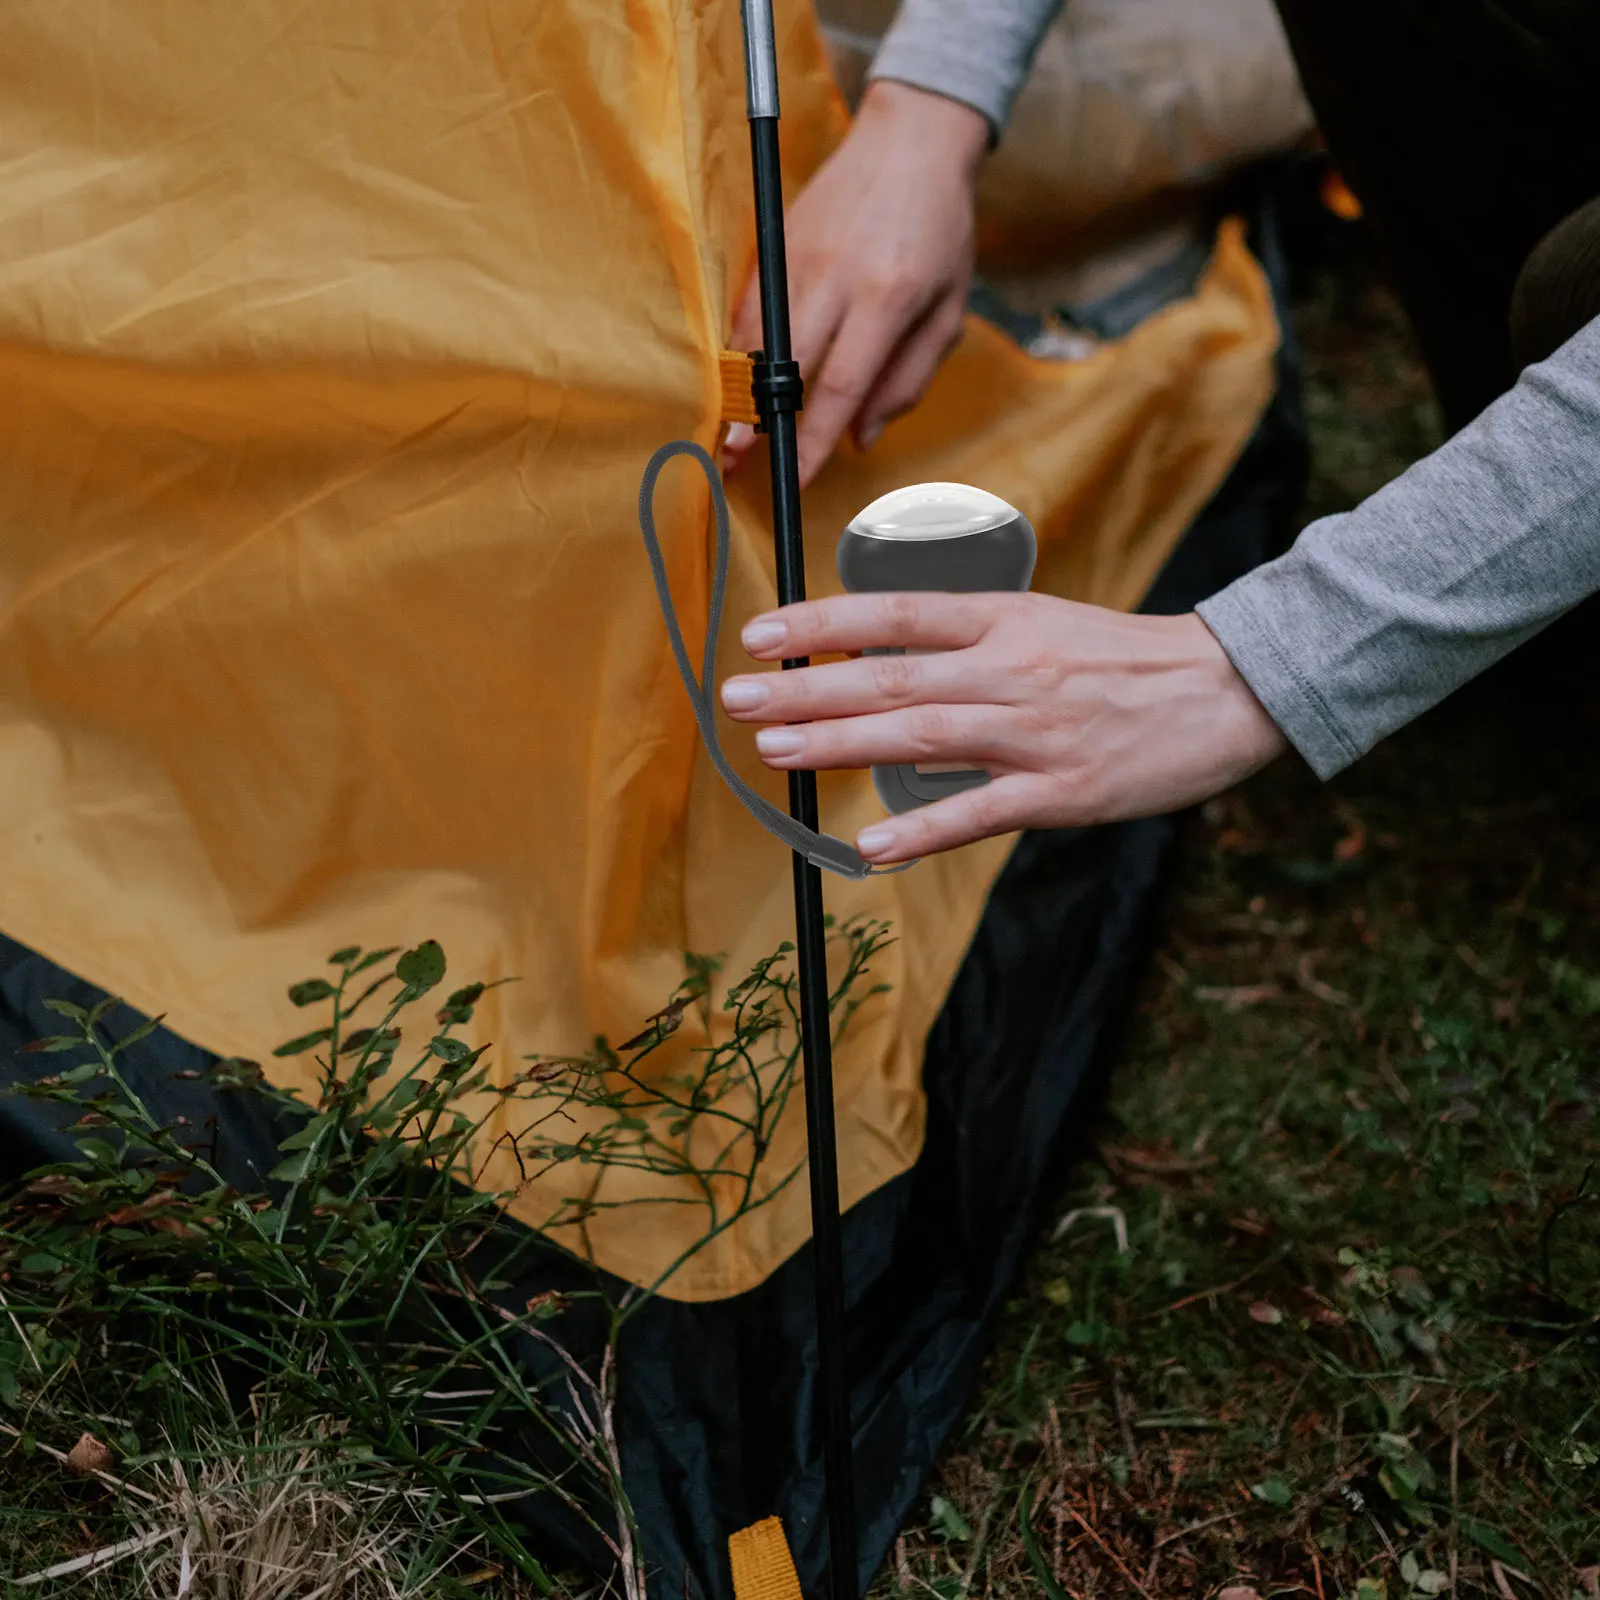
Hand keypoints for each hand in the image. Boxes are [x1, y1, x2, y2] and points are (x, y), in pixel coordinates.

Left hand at [718, 592, 1287, 862]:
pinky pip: (981, 813)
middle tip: (737, 698)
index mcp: (1005, 620)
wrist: (1228, 689)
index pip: (896, 613)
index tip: (760, 632)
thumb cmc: (1125, 659)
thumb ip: (968, 639)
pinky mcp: (1062, 791)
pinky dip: (924, 830)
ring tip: (775, 752)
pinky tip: (870, 846)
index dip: (823, 621)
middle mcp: (1010, 669)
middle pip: (891, 677)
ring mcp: (1034, 732)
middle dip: (807, 688)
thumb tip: (882, 656)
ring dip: (843, 744)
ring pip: (921, 735)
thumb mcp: (1043, 623)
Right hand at [723, 81, 988, 487]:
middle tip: (737, 466)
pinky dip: (738, 349)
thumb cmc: (940, 232)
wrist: (912, 140)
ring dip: (738, 391)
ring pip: (757, 337)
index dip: (814, 438)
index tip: (797, 478)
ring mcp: (799, 255)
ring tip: (724, 436)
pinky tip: (734, 383)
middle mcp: (837, 277)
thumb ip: (908, 380)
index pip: (842, 385)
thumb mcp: (948, 311)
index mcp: (888, 297)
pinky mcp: (775, 241)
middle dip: (760, 422)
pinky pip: (747, 306)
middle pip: (786, 364)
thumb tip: (861, 437)